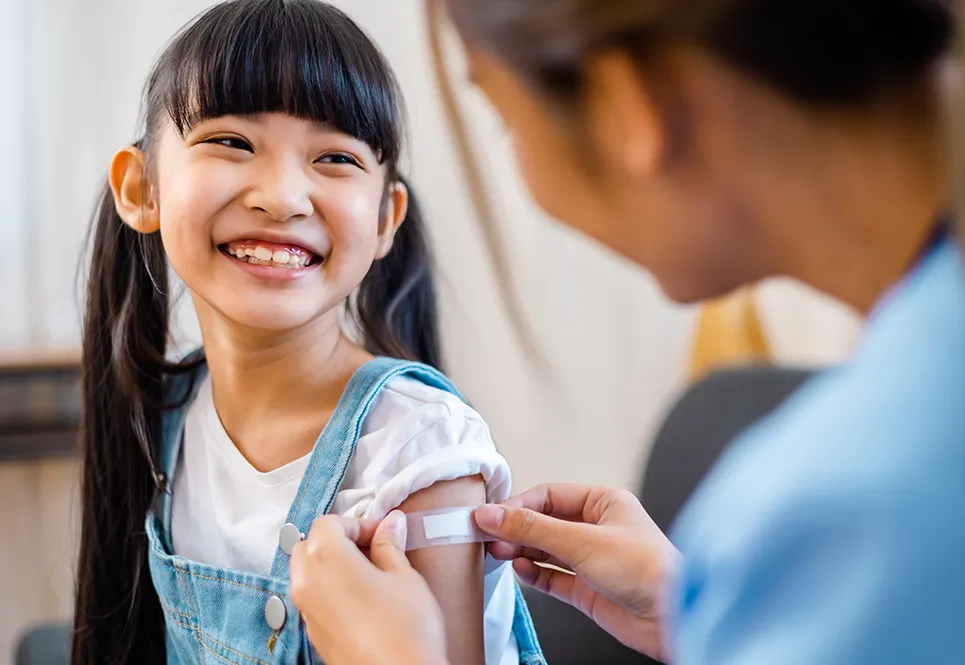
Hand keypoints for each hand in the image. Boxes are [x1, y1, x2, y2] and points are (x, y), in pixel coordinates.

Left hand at [290, 512, 448, 664]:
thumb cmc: (406, 629)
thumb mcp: (404, 576)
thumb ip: (390, 545)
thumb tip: (391, 523)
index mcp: (326, 558)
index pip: (329, 523)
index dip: (358, 523)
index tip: (382, 533)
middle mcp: (306, 582)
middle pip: (311, 545)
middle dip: (339, 541)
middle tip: (374, 549)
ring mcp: (306, 611)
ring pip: (307, 572)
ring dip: (333, 565)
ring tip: (371, 575)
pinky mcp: (313, 633)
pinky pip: (314, 598)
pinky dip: (331, 589)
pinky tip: (363, 600)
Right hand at [474, 484, 680, 659]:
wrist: (673, 617)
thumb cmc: (646, 568)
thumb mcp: (582, 541)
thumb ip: (532, 528)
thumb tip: (492, 514)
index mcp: (604, 502)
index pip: (550, 495)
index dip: (518, 505)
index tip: (489, 515)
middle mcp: (597, 527)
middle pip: (545, 521)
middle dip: (515, 528)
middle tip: (486, 535)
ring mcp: (592, 559)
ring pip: (545, 549)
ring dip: (520, 549)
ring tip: (497, 551)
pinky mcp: (588, 589)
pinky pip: (552, 576)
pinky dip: (533, 573)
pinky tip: (519, 568)